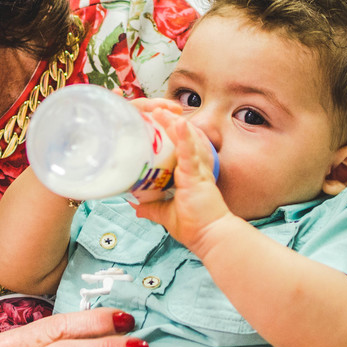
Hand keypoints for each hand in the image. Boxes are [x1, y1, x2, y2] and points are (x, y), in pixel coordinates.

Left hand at [131, 109, 229, 254]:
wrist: (210, 237)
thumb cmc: (195, 226)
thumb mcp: (166, 214)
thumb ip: (152, 208)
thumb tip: (136, 206)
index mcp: (192, 172)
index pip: (182, 145)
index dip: (172, 132)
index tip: (158, 121)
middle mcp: (197, 166)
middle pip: (185, 137)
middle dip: (171, 121)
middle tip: (155, 109)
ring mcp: (198, 170)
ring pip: (187, 139)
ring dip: (174, 123)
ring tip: (160, 110)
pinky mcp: (197, 176)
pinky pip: (190, 152)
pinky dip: (184, 137)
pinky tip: (178, 123)